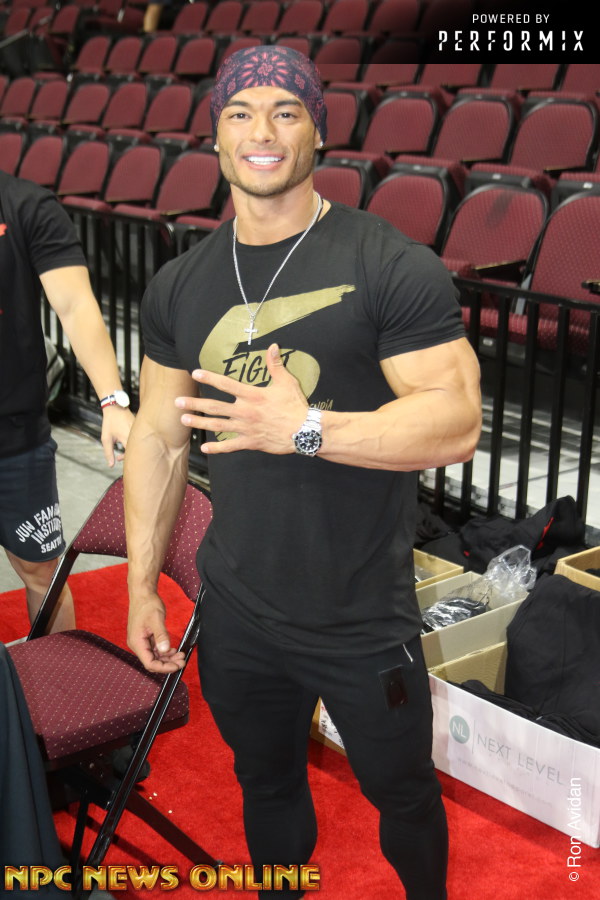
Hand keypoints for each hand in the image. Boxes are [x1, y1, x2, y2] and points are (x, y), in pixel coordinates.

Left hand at [101, 407, 134, 466]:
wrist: (115, 407)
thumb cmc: (110, 422)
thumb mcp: (106, 438)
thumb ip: (108, 452)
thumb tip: (111, 465)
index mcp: (126, 438)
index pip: (130, 454)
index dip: (125, 459)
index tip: (118, 459)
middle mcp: (134, 435)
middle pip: (135, 450)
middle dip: (127, 456)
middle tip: (118, 457)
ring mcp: (138, 430)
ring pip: (137, 445)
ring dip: (129, 449)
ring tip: (120, 449)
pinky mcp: (139, 428)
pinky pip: (138, 438)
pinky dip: (133, 443)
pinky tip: (125, 441)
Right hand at [127, 593, 184, 672]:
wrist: (142, 594)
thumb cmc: (147, 604)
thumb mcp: (156, 619)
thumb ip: (161, 635)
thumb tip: (165, 649)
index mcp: (137, 642)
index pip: (150, 663)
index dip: (164, 667)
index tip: (177, 666)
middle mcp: (137, 644)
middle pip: (153, 662)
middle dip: (168, 663)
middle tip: (182, 661)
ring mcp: (141, 641)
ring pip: (155, 656)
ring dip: (168, 658)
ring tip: (180, 655)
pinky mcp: (145, 638)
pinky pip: (155, 649)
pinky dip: (164, 651)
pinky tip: (173, 650)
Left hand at [175, 344, 308, 454]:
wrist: (304, 431)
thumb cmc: (295, 406)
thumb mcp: (286, 382)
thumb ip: (275, 365)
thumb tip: (273, 346)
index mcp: (252, 395)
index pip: (226, 384)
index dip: (209, 378)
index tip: (195, 374)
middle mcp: (245, 411)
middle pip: (214, 406)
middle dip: (194, 404)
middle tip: (177, 402)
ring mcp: (246, 428)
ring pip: (217, 425)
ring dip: (199, 422)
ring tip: (184, 420)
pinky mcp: (250, 442)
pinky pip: (230, 446)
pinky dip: (217, 448)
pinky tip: (204, 448)